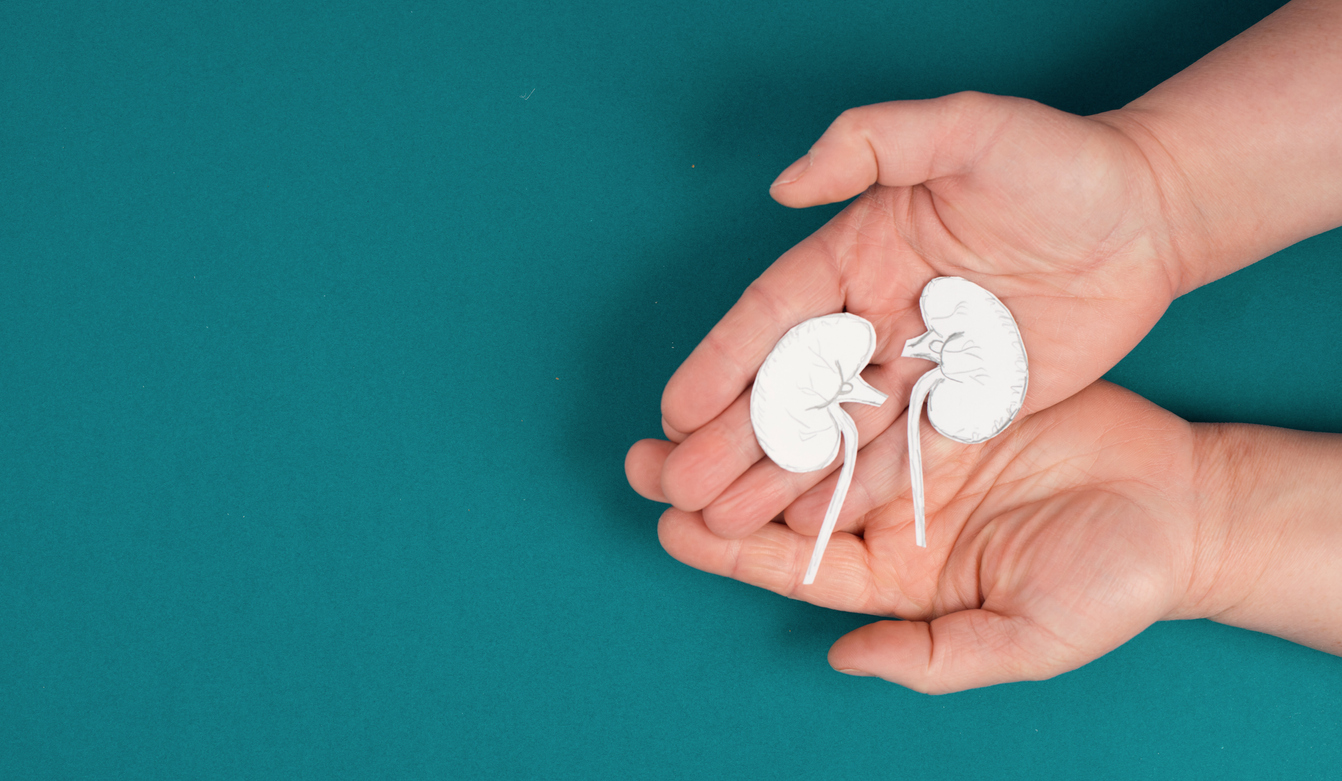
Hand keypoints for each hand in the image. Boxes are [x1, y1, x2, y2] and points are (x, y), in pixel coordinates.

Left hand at [631, 382, 1201, 692]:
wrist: (1180, 508)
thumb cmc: (1109, 584)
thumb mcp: (1024, 637)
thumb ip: (933, 655)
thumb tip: (843, 660)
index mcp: (895, 572)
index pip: (794, 562)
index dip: (729, 550)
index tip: (670, 525)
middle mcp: (888, 509)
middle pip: (783, 495)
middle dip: (714, 477)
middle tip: (641, 458)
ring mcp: (910, 449)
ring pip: (812, 432)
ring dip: (750, 417)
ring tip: (683, 403)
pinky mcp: (939, 396)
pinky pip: (867, 383)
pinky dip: (820, 372)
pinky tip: (772, 354)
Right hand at [651, 92, 1190, 536]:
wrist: (1147, 216)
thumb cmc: (1058, 164)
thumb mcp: (967, 129)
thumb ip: (872, 141)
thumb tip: (784, 187)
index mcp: (861, 251)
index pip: (775, 314)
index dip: (722, 361)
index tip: (675, 410)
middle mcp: (876, 313)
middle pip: (792, 384)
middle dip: (733, 436)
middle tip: (678, 484)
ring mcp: (918, 365)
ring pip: (836, 430)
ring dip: (779, 475)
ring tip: (721, 518)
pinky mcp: (965, 404)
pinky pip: (902, 454)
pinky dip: (856, 489)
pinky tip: (808, 522)